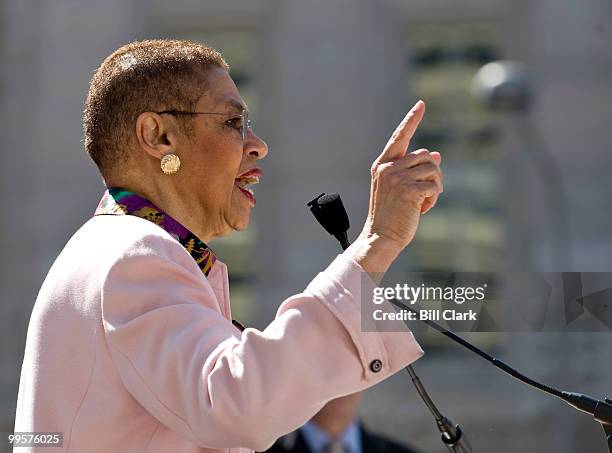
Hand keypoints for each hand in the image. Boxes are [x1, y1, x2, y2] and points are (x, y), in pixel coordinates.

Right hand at [361, 100, 442, 251]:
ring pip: (433, 168)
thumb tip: (437, 154)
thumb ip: (414, 171)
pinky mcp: (408, 190)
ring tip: (423, 203)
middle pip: (426, 155)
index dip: (411, 120)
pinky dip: (433, 199)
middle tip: (427, 193)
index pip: (399, 137)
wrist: (381, 237)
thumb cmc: (391, 215)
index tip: (421, 105)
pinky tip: (422, 210)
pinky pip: (434, 186)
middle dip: (433, 173)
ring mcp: (397, 178)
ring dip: (435, 187)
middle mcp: (388, 168)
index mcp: (382, 165)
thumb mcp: (401, 189)